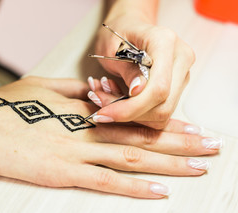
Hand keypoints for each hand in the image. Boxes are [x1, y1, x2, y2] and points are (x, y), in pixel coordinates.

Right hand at [0, 77, 219, 198]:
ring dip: (169, 163)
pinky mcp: (62, 173)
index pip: (133, 116)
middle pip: (142, 136)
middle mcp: (86, 129)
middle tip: (212, 146)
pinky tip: (159, 191)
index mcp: (83, 108)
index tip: (191, 127)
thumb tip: (95, 93)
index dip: (165, 123)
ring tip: (199, 167)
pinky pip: (106, 182)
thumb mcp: (42, 87)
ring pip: (132, 157)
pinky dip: (134, 188)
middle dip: (181, 142)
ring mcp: (76, 152)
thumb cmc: (5, 104)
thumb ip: (72, 90)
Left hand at [89, 13, 194, 128]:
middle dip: (128, 113)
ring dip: (130, 115)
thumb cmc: (118, 32)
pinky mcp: (177, 86)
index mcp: (165, 42)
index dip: (132, 107)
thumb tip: (138, 91)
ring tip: (106, 98)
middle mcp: (180, 58)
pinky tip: (119, 100)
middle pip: (163, 105)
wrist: (128, 26)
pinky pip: (158, 111)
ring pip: (162, 113)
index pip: (158, 88)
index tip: (105, 111)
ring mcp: (182, 73)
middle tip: (100, 107)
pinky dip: (136, 113)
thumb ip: (127, 68)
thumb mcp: (111, 47)